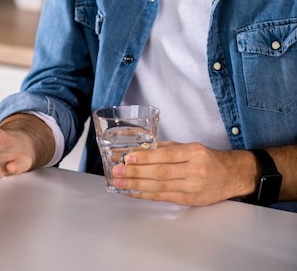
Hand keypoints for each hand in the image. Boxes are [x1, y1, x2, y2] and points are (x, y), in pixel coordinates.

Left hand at [111, 141, 256, 205]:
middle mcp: (194, 170)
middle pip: (160, 173)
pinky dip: (146, 195)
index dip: (146, 158)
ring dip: (137, 185)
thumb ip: (167, 148)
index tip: (128, 158)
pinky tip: (133, 192)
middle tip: (117, 171)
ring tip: (120, 183)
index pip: (166, 156)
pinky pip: (164, 197)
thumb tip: (140, 150)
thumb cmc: (207, 158)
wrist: (230, 176)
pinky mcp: (190, 200)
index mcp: (194, 152)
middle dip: (136, 172)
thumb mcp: (190, 147)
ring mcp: (192, 187)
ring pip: (160, 187)